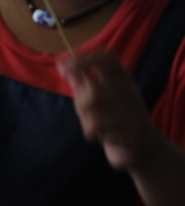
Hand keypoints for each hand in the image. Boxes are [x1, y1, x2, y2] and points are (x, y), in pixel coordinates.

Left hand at [57, 50, 160, 172]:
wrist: (143, 147)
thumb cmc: (115, 119)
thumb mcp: (98, 98)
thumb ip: (82, 83)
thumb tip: (63, 65)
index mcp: (122, 79)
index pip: (106, 57)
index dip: (82, 59)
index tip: (62, 68)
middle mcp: (129, 90)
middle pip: (94, 89)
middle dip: (82, 103)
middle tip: (84, 111)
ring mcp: (134, 110)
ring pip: (94, 111)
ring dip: (87, 122)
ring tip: (93, 127)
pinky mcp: (133, 130)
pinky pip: (99, 129)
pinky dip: (92, 135)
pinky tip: (101, 137)